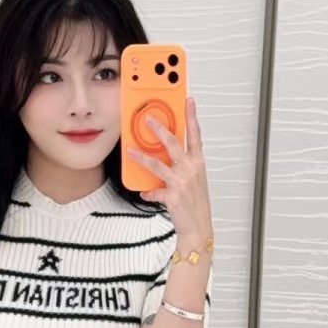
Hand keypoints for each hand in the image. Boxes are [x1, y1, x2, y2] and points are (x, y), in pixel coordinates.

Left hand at [132, 95, 211, 242]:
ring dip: (141, 157)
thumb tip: (167, 155)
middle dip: (159, 128)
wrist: (198, 227)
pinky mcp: (173, 196)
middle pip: (173, 143)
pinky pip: (154, 190)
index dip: (192, 117)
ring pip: (158, 164)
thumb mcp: (195, 179)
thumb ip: (183, 165)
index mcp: (197, 163)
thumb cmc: (196, 203)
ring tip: (130, 150)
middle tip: (147, 118)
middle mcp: (190, 169)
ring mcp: (181, 182)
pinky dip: (149, 192)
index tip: (188, 101)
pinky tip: (145, 192)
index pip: (195, 135)